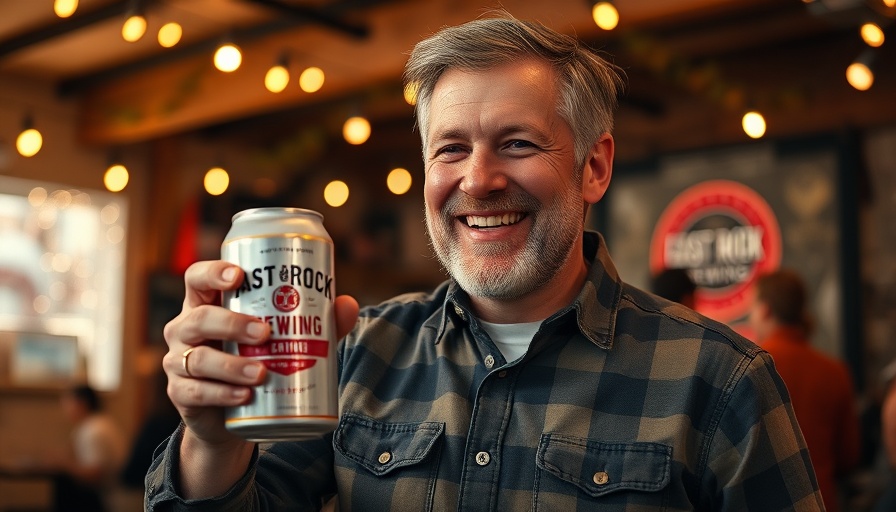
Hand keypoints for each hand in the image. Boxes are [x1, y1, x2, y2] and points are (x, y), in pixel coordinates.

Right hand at [162, 260, 359, 447]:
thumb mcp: (287, 338)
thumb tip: (347, 304)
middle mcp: (186, 329)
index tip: (239, 275)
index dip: (213, 272)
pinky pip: (197, 392)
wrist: (239, 415)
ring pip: (197, 359)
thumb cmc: (260, 360)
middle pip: (199, 318)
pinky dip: (222, 394)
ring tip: (261, 372)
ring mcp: (178, 363)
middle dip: (232, 323)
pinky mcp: (181, 394)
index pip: (197, 278)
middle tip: (266, 332)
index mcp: (207, 304)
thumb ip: (317, 322)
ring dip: (231, 365)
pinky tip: (244, 396)